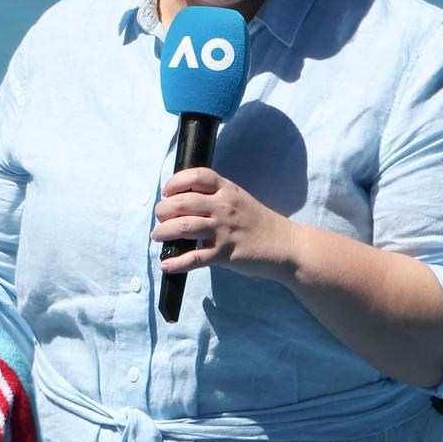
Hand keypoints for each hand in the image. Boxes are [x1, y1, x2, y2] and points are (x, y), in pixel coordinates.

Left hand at [151, 167, 291, 278]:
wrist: (285, 246)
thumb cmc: (259, 223)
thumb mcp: (239, 199)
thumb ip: (216, 197)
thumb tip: (183, 201)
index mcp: (228, 190)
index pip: (196, 176)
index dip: (175, 182)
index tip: (167, 191)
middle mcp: (224, 206)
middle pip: (182, 202)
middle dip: (163, 209)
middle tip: (160, 216)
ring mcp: (224, 230)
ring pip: (183, 227)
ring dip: (163, 232)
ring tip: (157, 236)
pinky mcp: (224, 254)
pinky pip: (194, 258)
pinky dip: (176, 263)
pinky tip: (166, 265)